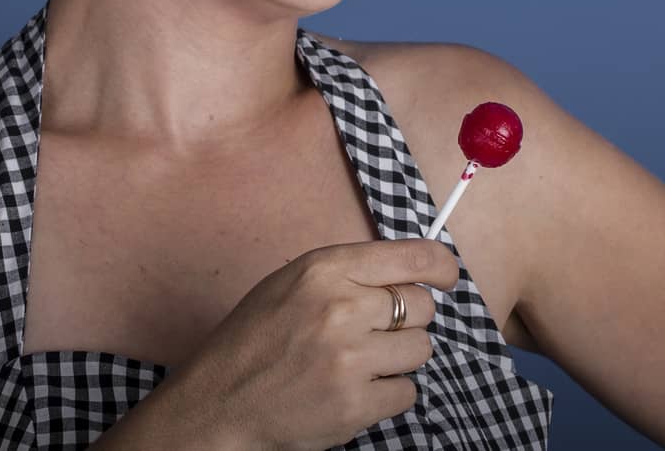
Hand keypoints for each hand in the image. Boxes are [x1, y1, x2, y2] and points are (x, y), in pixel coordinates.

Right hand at [169, 238, 459, 450]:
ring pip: (421, 350)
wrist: (218, 401)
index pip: (413, 257)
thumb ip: (347, 274)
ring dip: (399, 358)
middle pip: (422, 306)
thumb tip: (412, 272)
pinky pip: (407, 393)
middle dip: (408, 319)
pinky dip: (388, 394)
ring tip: (361, 362)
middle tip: (376, 332)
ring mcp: (349, 360)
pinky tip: (354, 389)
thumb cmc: (255, 339)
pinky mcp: (355, 406)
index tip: (446, 277)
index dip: (440, 267)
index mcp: (324, 269)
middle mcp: (340, 309)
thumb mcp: (292, 283)